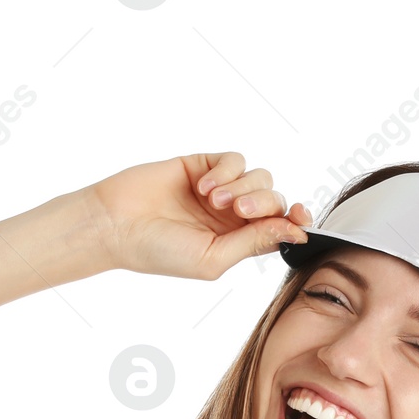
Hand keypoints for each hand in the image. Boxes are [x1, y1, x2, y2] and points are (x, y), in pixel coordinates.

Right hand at [84, 151, 310, 279]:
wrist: (117, 224)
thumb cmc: (159, 251)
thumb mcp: (214, 258)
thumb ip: (255, 242)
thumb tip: (296, 232)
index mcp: (238, 242)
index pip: (280, 228)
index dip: (296, 220)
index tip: (301, 217)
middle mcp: (233, 216)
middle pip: (274, 200)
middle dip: (264, 203)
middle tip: (238, 209)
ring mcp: (220, 189)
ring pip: (260, 177)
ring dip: (244, 186)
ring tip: (213, 199)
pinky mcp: (204, 165)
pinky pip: (235, 160)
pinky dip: (226, 170)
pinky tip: (204, 185)